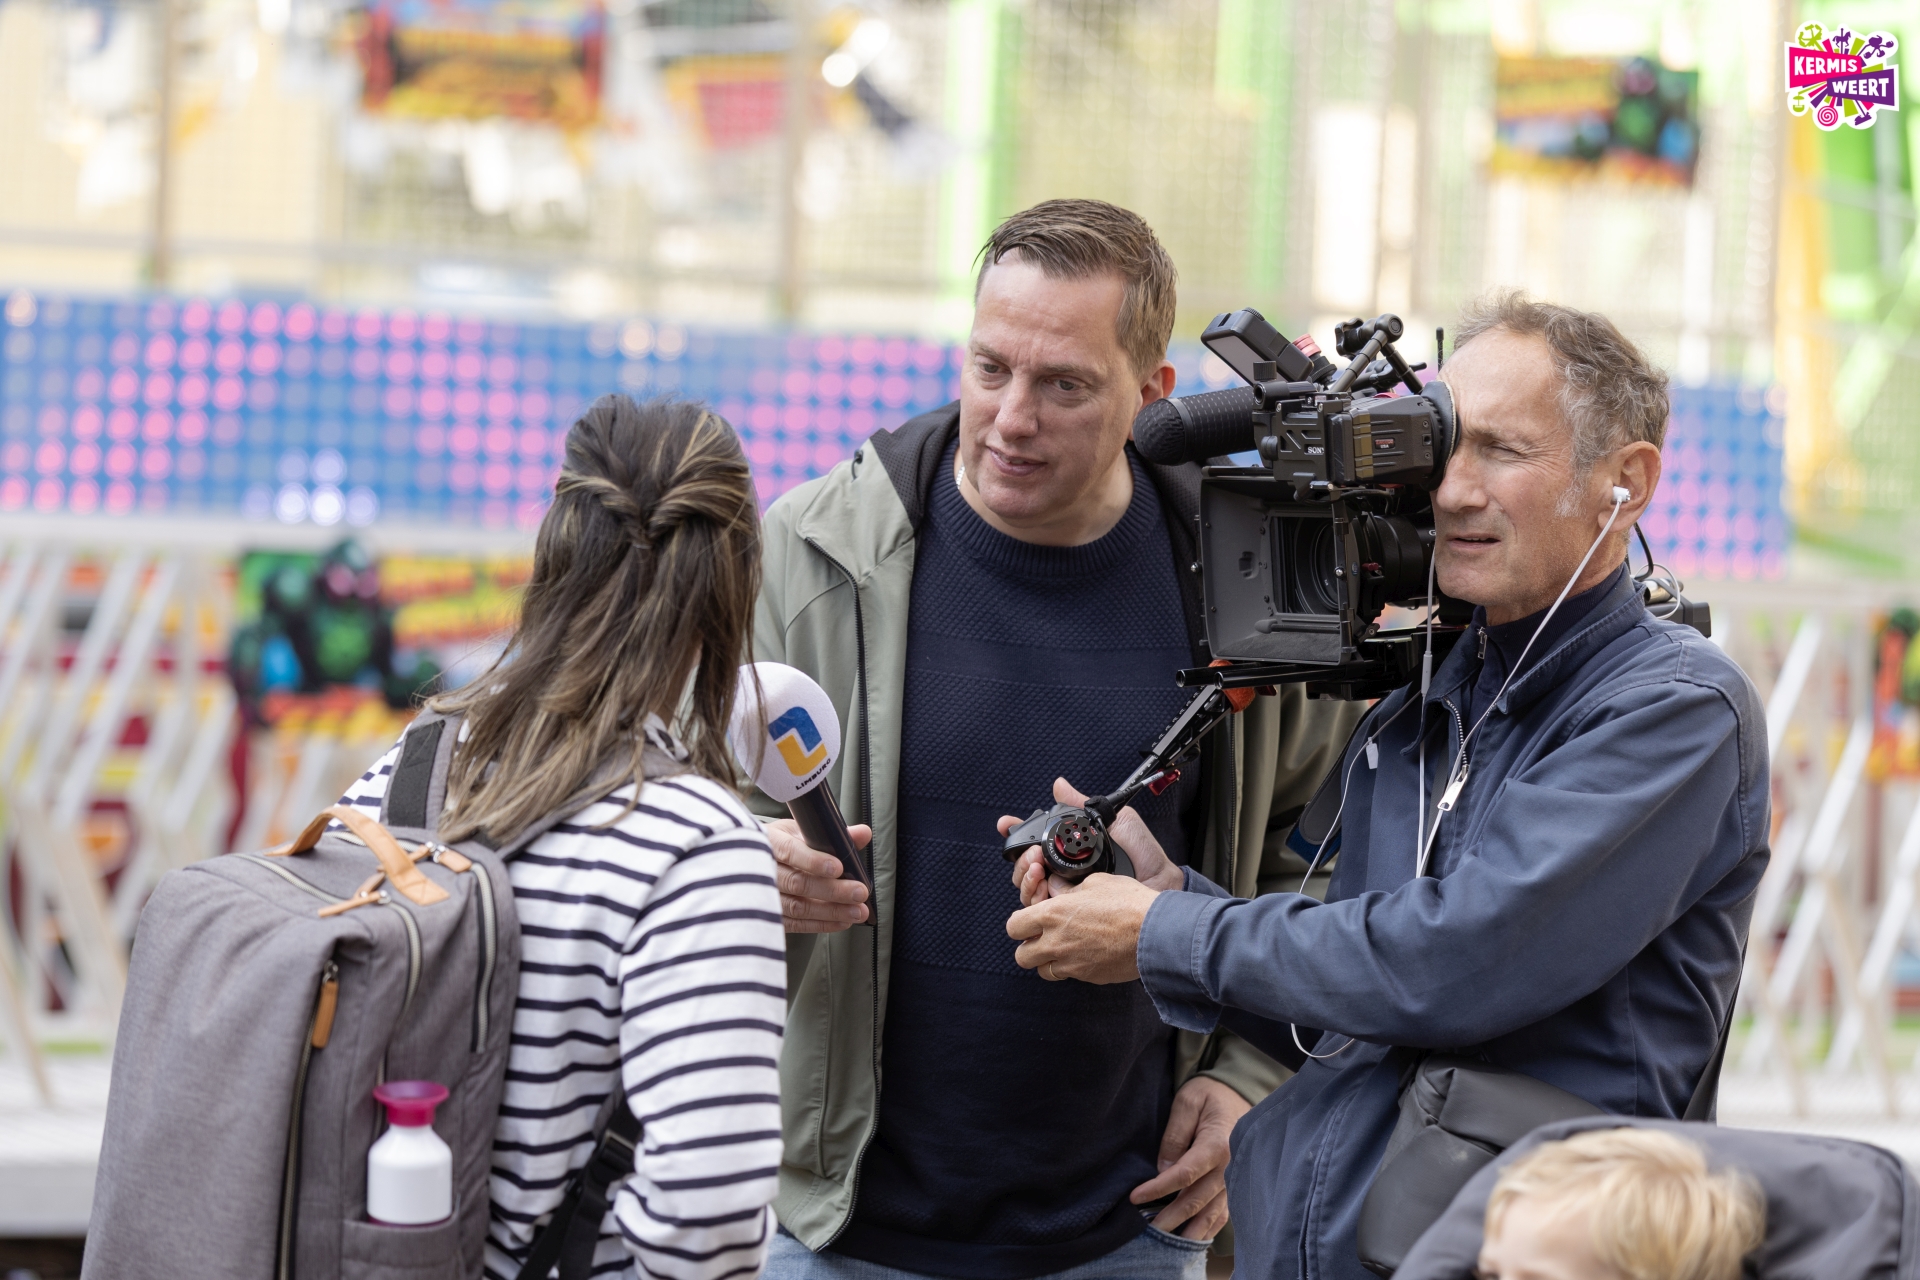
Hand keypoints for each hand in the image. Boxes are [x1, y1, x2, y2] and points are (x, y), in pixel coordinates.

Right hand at [764, 818, 871, 932]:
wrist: (750, 860)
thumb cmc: (781, 843)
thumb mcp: (800, 830)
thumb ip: (832, 834)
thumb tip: (863, 834)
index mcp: (770, 841)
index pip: (790, 851)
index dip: (814, 861)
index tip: (837, 868)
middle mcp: (762, 869)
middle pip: (797, 883)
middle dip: (832, 890)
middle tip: (859, 892)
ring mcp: (763, 895)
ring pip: (797, 907)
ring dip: (831, 911)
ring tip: (857, 911)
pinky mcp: (768, 915)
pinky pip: (795, 924)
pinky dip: (821, 924)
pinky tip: (842, 921)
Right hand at [999, 777, 1182, 906]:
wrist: (1161, 885)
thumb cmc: (1145, 857)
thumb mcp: (1117, 822)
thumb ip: (1084, 805)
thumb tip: (1059, 785)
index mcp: (1072, 853)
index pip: (1035, 845)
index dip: (1016, 835)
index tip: (1005, 824)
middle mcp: (1064, 875)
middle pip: (1025, 870)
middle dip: (1020, 860)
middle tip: (1033, 853)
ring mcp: (1066, 897)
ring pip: (1028, 891)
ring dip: (1025, 878)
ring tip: (1038, 868)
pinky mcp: (1071, 916)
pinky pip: (1043, 912)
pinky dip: (1037, 899)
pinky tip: (1047, 888)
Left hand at [1005, 871, 1157, 983]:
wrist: (1156, 933)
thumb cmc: (1129, 903)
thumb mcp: (1096, 882)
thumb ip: (1069, 888)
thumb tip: (1057, 889)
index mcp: (1053, 914)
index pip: (1014, 926)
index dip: (1020, 923)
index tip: (1029, 920)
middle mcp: (1056, 942)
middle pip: (1021, 955)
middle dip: (1029, 946)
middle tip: (1043, 937)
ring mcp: (1071, 963)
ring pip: (1042, 971)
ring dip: (1047, 960)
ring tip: (1063, 947)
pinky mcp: (1088, 976)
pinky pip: (1068, 976)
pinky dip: (1070, 968)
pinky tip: (1085, 953)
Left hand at [1131, 1077, 1248, 1238]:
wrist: (1239, 1092)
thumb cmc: (1210, 1095)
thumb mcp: (1187, 1102)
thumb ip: (1175, 1135)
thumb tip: (1163, 1168)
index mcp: (1218, 1144)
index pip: (1185, 1174)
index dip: (1159, 1189)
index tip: (1136, 1198)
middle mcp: (1230, 1166)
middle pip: (1197, 1200)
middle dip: (1172, 1218)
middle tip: (1150, 1233)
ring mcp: (1236, 1178)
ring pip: (1212, 1212)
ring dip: (1191, 1231)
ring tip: (1171, 1247)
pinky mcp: (1236, 1183)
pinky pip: (1224, 1212)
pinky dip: (1209, 1228)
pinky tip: (1194, 1239)